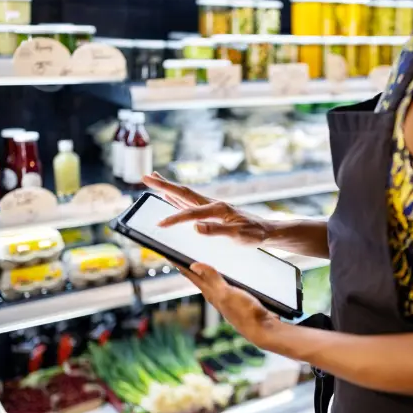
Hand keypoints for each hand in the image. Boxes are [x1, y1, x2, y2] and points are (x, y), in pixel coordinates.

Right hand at [142, 172, 271, 245]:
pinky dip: (177, 198)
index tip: (159, 225)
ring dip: (168, 188)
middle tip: (145, 176)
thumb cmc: (253, 235)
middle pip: (184, 192)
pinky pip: (190, 201)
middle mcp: (213, 204)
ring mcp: (212, 206)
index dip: (174, 219)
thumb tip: (195, 227)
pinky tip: (170, 197)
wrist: (266, 231)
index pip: (190, 214)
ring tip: (153, 179)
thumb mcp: (237, 236)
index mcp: (218, 209)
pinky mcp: (212, 210)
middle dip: (164, 185)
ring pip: (185, 194)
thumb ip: (216, 231)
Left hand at [178, 262, 278, 346]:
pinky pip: (227, 287)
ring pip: (213, 284)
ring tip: (200, 267)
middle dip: (191, 271)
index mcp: (212, 294)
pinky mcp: (241, 301)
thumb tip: (194, 265)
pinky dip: (222, 280)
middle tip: (181, 261)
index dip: (182, 266)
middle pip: (200, 281)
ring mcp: (229, 300)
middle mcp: (217, 298)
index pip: (193, 277)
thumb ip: (212, 279)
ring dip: (206, 275)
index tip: (169, 256)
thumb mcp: (226, 293)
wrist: (263, 330)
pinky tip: (227, 279)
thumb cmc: (245, 312)